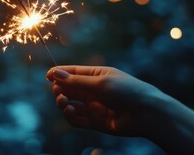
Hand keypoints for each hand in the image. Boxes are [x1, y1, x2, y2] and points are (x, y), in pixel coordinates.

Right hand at [46, 65, 165, 136]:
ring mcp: (94, 106)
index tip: (47, 76)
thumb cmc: (127, 92)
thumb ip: (76, 81)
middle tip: (59, 92)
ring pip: (71, 104)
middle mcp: (94, 90)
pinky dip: (70, 116)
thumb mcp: (100, 83)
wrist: (146, 114)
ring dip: (63, 103)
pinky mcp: (95, 121)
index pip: (73, 72)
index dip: (59, 73)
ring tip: (64, 103)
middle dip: (60, 89)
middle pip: (69, 88)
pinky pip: (77, 120)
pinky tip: (70, 112)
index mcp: (97, 75)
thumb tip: (55, 74)